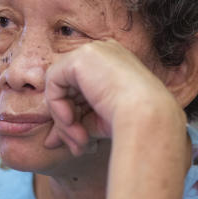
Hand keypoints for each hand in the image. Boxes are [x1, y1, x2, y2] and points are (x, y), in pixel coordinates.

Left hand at [44, 39, 184, 155]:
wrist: (147, 118)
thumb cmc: (132, 124)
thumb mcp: (99, 121)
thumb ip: (76, 121)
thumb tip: (50, 139)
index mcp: (114, 65)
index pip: (82, 90)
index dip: (75, 117)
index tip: (77, 143)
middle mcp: (104, 53)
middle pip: (69, 89)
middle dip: (66, 122)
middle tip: (75, 146)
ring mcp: (93, 52)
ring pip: (59, 87)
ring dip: (63, 119)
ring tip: (78, 140)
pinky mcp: (80, 57)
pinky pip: (54, 81)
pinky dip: (56, 105)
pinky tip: (70, 121)